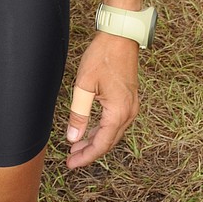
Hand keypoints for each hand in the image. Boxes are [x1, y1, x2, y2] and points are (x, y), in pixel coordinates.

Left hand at [65, 32, 139, 168]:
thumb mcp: (84, 86)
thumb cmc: (102, 57)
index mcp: (118, 112)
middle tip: (71, 159)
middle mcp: (129, 113)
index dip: (86, 157)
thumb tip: (73, 138)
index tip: (71, 164)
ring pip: (113, 133)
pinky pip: (116, 122)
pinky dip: (102, 130)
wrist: (120, 37)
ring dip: (96, 141)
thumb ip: (78, 113)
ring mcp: (131, 106)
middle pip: (109, 141)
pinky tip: (90, 130)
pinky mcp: (129, 99)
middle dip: (89, 152)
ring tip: (77, 147)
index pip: (102, 144)